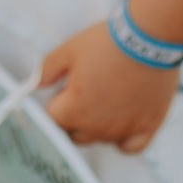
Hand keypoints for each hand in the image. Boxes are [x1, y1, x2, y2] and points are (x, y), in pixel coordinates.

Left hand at [40, 21, 178, 152]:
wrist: (148, 36)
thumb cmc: (108, 42)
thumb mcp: (69, 48)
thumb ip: (46, 70)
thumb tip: (34, 85)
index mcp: (75, 109)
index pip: (52, 120)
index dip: (55, 103)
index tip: (61, 90)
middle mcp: (97, 127)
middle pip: (74, 134)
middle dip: (72, 117)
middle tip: (83, 92)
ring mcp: (123, 129)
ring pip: (100, 139)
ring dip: (96, 125)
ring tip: (105, 97)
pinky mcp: (147, 127)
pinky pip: (130, 147)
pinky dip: (123, 139)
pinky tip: (122, 121)